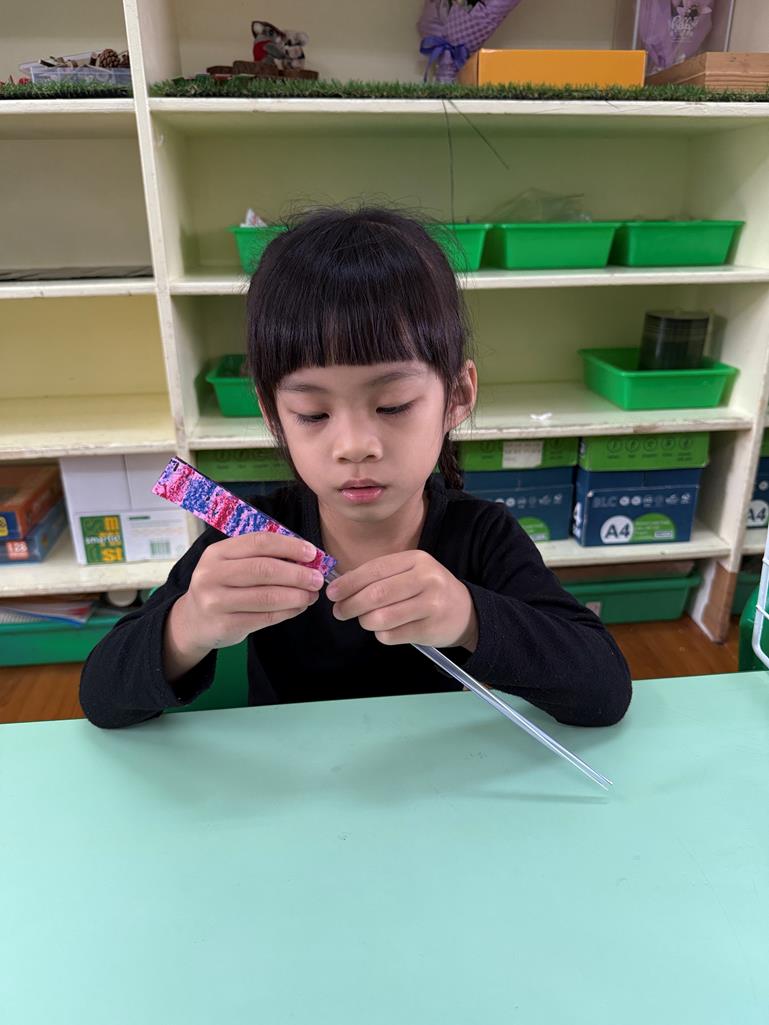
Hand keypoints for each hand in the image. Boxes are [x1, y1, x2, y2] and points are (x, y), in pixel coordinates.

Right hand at [171, 532, 324, 656]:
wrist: (194, 621)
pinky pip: (264, 617)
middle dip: (297, 574)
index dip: (289, 546)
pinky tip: (298, 608)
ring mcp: (215, 602)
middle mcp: (212, 575)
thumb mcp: (232, 564)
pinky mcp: (224, 625)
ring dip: (296, 596)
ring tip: (311, 595)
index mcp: (217, 552)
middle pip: (264, 569)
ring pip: (266, 597)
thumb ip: (262, 557)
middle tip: (317, 579)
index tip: (312, 553)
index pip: (258, 542)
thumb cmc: (223, 586)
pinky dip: (287, 612)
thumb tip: (305, 558)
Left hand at [326, 550, 477, 650]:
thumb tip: (340, 588)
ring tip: (365, 620)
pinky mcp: (430, 629)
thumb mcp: (410, 573)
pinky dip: (382, 635)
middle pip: (376, 594)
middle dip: (351, 605)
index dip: (348, 582)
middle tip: (340, 611)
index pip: (374, 569)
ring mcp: (430, 605)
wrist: (466, 612)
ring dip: (365, 622)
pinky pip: (392, 635)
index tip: (332, 593)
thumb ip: (379, 576)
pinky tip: (387, 629)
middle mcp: (426, 579)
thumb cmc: (428, 591)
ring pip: (382, 617)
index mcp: (416, 560)